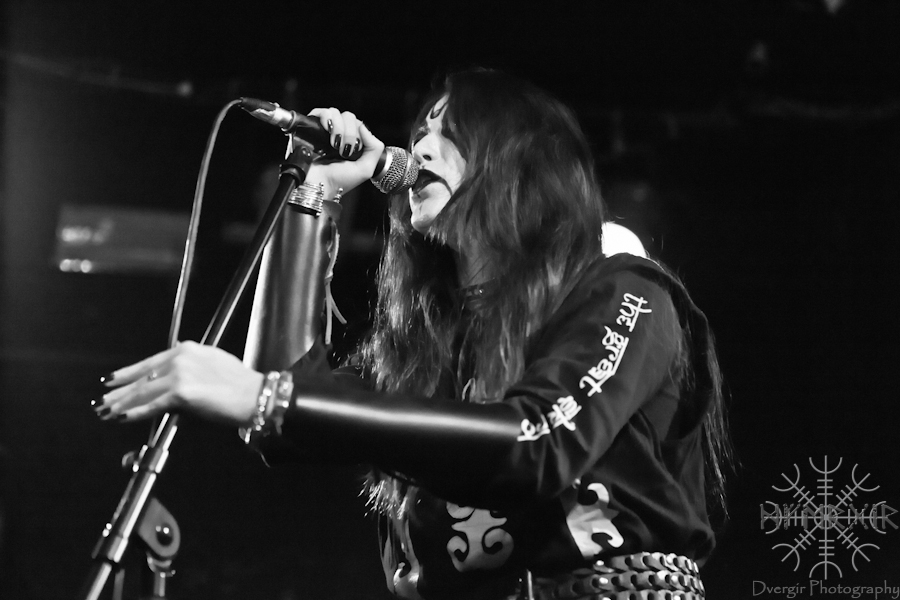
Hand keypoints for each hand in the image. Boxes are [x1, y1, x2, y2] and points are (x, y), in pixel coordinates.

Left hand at [95, 341, 264, 424]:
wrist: (254, 395)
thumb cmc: (240, 385)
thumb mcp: (212, 364)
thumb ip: (190, 368)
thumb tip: (172, 382)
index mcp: (186, 349)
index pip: (149, 363)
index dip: (128, 373)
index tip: (112, 380)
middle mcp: (179, 358)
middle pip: (142, 377)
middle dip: (119, 391)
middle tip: (101, 400)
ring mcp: (179, 375)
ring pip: (142, 392)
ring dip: (120, 404)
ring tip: (105, 412)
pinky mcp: (181, 394)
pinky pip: (151, 406)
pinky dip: (133, 413)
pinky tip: (119, 417)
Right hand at [305, 108, 384, 197]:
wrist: (320, 185)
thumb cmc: (340, 181)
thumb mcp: (366, 168)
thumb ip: (374, 147)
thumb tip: (363, 126)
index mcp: (352, 142)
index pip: (359, 124)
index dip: (358, 134)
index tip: (353, 151)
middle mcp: (339, 134)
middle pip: (349, 117)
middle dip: (349, 134)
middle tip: (343, 151)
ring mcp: (325, 131)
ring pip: (336, 113)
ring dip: (339, 128)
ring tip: (334, 145)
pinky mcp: (313, 128)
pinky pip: (321, 112)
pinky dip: (326, 118)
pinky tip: (327, 130)